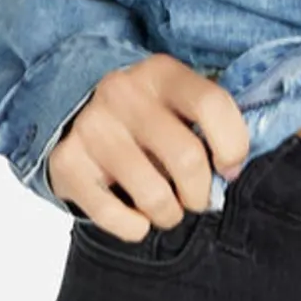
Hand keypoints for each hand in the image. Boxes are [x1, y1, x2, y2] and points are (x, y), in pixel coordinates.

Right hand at [46, 54, 250, 242]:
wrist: (73, 108)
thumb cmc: (144, 113)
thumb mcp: (175, 99)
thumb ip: (207, 123)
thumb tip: (231, 170)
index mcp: (161, 73)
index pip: (212, 104)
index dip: (233, 145)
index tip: (230, 168)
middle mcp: (123, 93)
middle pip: (186, 157)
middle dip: (201, 193)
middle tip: (196, 198)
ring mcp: (92, 127)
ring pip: (153, 194)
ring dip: (170, 214)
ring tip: (167, 208)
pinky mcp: (67, 162)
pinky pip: (112, 215)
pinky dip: (134, 227)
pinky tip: (137, 218)